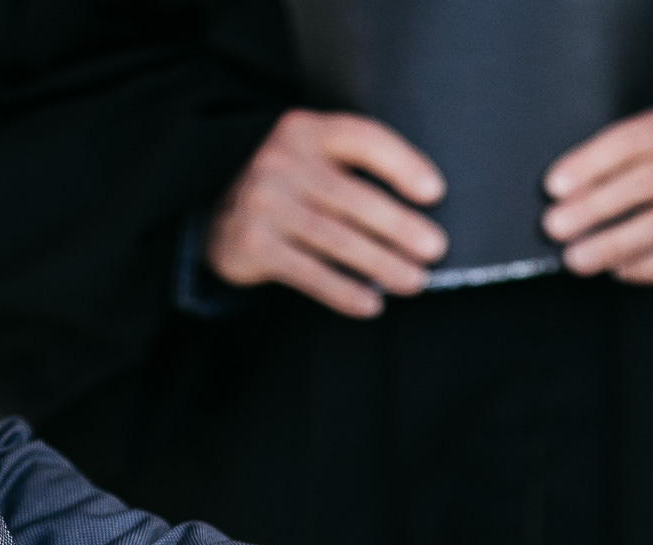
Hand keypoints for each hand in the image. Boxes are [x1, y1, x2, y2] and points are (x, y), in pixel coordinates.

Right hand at [206, 110, 447, 317]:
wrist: (217, 213)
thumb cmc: (290, 188)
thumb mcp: (314, 160)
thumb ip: (355, 169)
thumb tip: (424, 214)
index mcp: (306, 131)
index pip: (362, 139)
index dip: (402, 164)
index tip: (435, 192)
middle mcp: (281, 161)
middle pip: (352, 197)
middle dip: (399, 226)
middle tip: (435, 249)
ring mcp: (263, 202)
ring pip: (334, 238)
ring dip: (380, 263)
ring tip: (415, 281)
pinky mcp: (252, 243)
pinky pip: (308, 273)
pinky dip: (343, 291)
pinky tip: (371, 305)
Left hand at [542, 98, 652, 284]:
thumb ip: (635, 150)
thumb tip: (572, 188)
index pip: (631, 139)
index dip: (589, 163)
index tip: (554, 186)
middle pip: (644, 183)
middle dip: (593, 208)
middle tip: (556, 227)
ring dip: (613, 245)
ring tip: (578, 258)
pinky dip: (647, 266)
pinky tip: (619, 269)